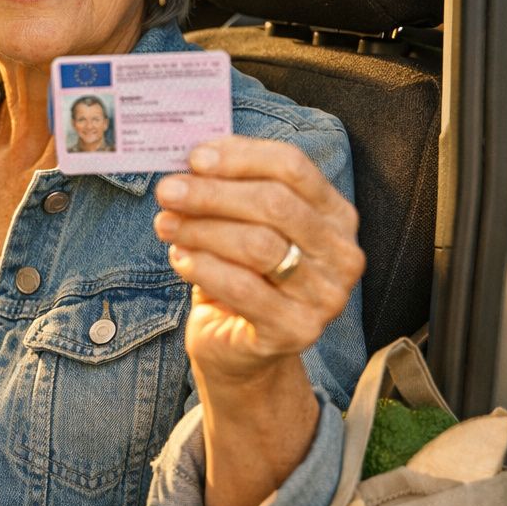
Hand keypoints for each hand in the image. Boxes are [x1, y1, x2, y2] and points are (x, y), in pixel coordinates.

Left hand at [152, 134, 363, 385]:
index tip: (194, 158)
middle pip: (275, 203)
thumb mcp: (238, 226)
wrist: (239, 348)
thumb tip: (191, 159)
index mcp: (334, 214)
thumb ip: (226, 189)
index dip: (240, 157)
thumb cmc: (238, 274)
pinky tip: (180, 259)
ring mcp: (326, 295)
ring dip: (202, 229)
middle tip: (167, 191)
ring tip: (166, 225)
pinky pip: (243, 288)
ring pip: (258, 245)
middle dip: (212, 193)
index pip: (293, 167)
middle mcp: (341, 253)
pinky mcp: (299, 330)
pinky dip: (204, 268)